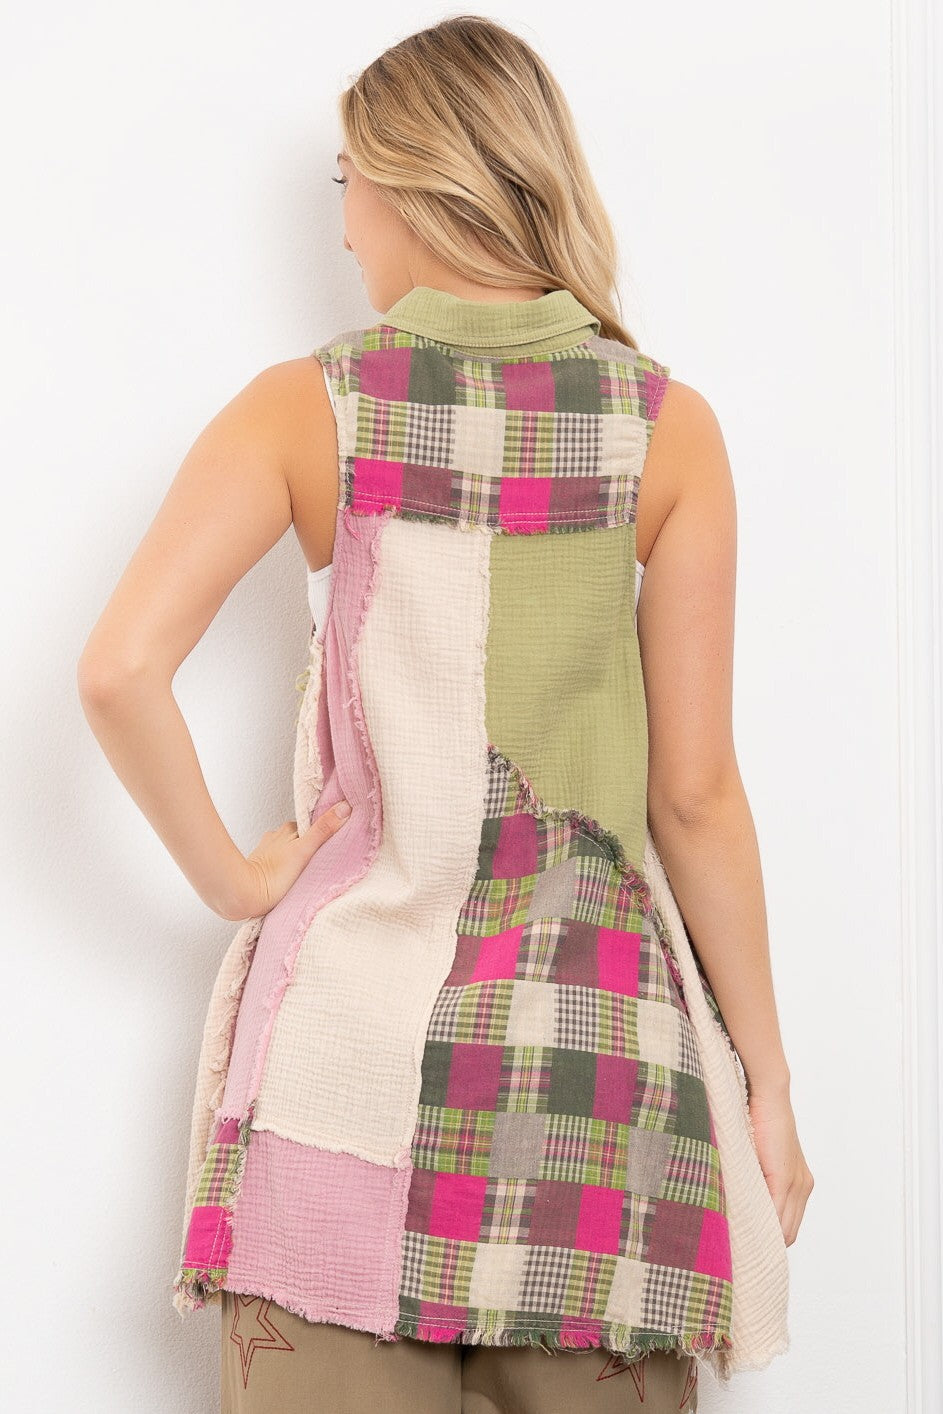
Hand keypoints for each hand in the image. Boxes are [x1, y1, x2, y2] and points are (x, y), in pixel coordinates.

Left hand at [223, 801, 351, 920]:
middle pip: (301, 839)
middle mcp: (275, 836)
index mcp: (287, 828)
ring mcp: (267, 851)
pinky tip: (290, 878)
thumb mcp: (305, 851)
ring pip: (289, 851)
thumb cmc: (273, 877)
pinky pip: (279, 863)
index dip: (323, 835)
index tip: (332, 845)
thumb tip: (344, 807)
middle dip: (310, 848)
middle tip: (321, 862)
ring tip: (305, 873)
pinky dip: (285, 867)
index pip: (312, 827)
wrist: (245, 895)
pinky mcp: (260, 866)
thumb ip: (324, 830)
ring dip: (297, 859)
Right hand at [746, 1081, 814, 1245]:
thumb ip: (759, 1180)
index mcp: (801, 1183)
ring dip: (765, 1237)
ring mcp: (797, 1183)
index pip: (789, 1226)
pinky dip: (762, 1224)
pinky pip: (775, 1212)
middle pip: (789, 1233)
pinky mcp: (784, 1177)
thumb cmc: (759, 1121)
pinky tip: (744, 1228)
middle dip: (769, 1244)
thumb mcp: (761, 1157)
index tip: (752, 1245)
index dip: (772, 1239)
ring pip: (784, 1228)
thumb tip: (741, 1205)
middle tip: (744, 1251)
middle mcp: (804, 1186)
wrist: (768, 1096)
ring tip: (742, 1244)